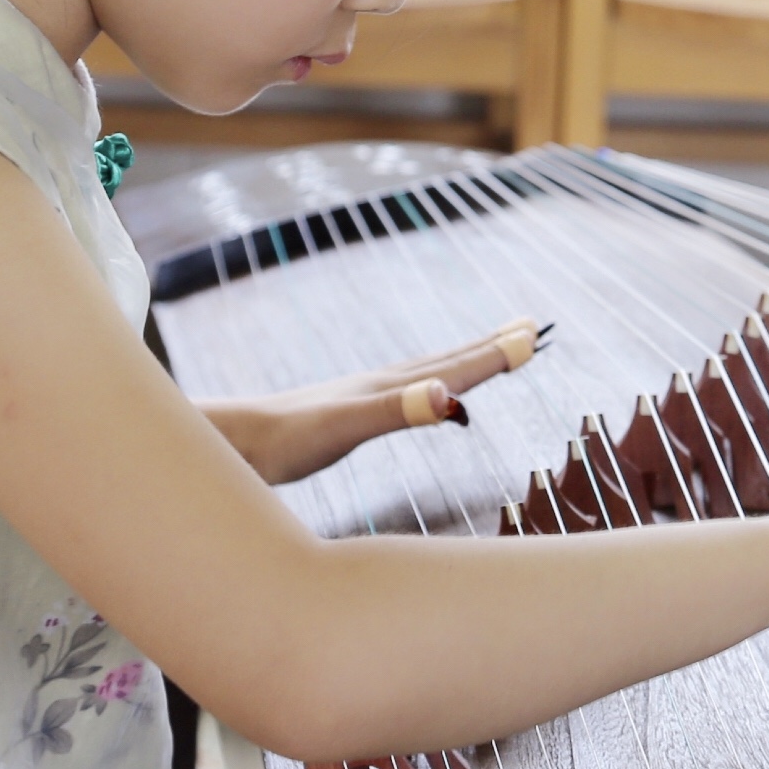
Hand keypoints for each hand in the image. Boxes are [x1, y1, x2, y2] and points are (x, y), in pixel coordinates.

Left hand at [201, 321, 540, 485]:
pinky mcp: (346, 416)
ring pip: (426, 374)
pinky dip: (429, 391)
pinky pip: (404, 396)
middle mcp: (379, 385)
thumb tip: (448, 396)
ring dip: (464, 362)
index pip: (455, 368)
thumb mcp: (345, 428)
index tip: (536, 336)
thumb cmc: (285, 440)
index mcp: (388, 388)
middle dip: (490, 346)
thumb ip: (396, 412)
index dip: (496, 356)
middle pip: (447, 360)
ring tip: (489, 352)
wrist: (233, 441)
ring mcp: (362, 398)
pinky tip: (425, 399)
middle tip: (531, 327)